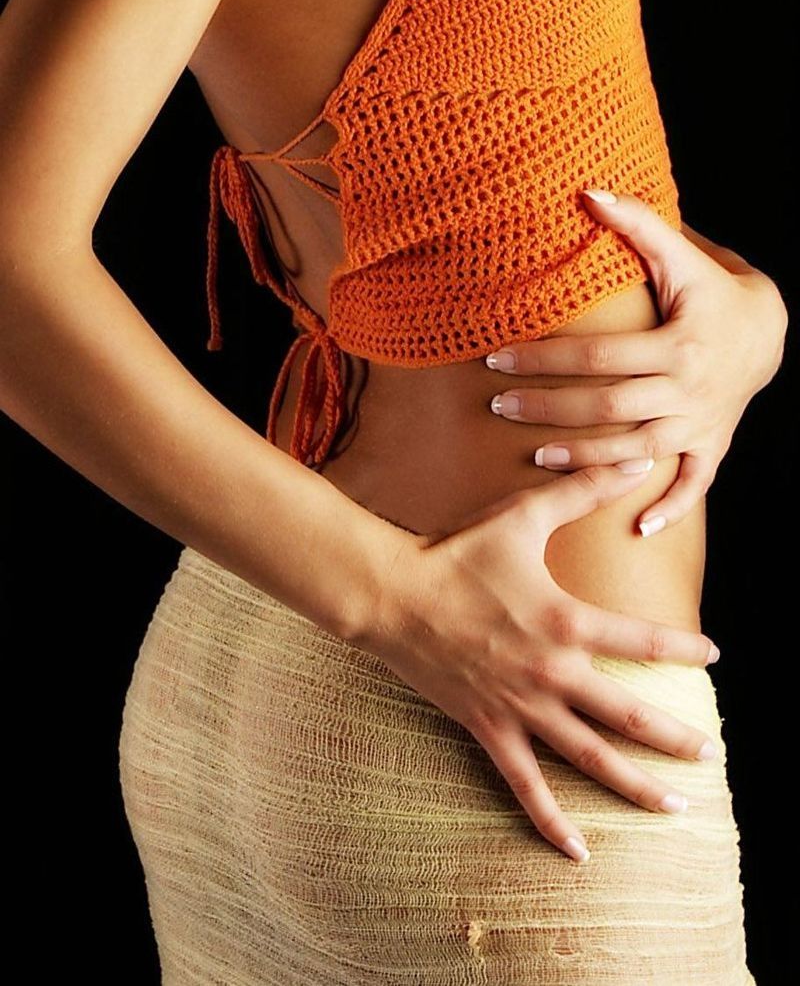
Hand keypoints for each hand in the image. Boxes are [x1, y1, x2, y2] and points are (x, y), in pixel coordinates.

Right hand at [362, 464, 718, 862]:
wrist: (393, 593)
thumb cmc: (458, 550)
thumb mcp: (523, 515)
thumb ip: (581, 490)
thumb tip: (633, 459)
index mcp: (565, 620)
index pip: (641, 640)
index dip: (682, 647)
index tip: (713, 655)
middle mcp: (551, 671)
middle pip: (628, 713)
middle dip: (674, 736)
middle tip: (710, 753)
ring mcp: (520, 706)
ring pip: (589, 757)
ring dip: (636, 785)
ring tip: (676, 808)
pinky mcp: (488, 728)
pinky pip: (526, 786)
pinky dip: (553, 822)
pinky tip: (580, 854)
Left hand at [484, 190, 788, 535]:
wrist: (770, 328)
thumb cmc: (712, 287)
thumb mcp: (681, 255)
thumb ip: (637, 223)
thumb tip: (587, 192)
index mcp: (679, 343)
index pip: (600, 355)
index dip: (547, 358)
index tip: (498, 359)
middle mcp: (691, 388)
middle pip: (610, 407)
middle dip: (551, 410)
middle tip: (498, 408)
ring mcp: (702, 422)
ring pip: (638, 451)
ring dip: (586, 458)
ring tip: (534, 457)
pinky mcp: (712, 445)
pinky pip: (693, 484)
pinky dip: (670, 508)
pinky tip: (637, 528)